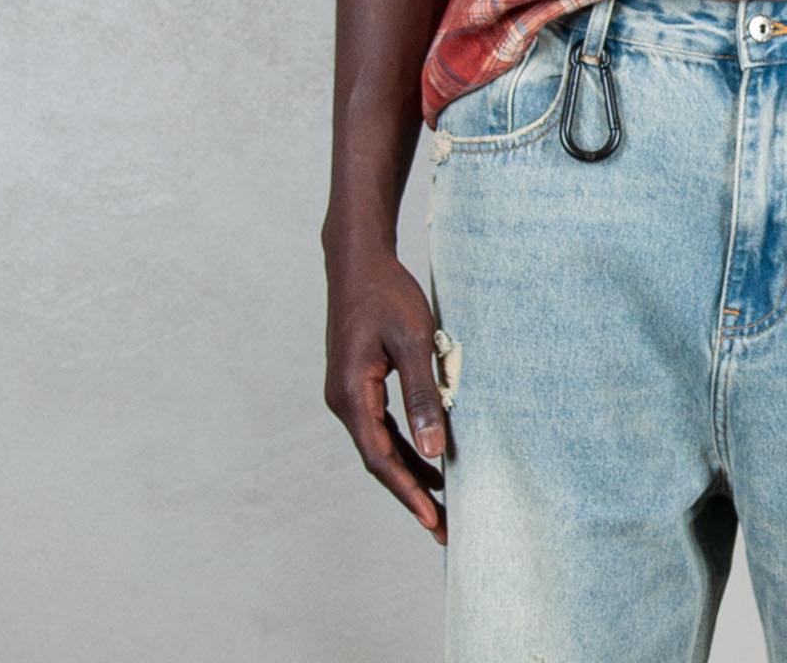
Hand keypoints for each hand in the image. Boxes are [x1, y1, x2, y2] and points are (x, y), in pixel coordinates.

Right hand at [323, 248, 449, 543]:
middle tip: (443, 527)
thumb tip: (434, 448)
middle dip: (411, 494)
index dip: (408, 493)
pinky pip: (380, 425)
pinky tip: (427, 455)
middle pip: (379, 460)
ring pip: (380, 445)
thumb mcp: (412, 341)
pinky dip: (403, 444)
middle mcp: (343, 401)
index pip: (381, 458)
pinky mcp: (357, 384)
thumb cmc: (387, 294)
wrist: (358, 260)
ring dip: (408, 472)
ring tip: (441, 502)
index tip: (433, 521)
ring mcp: (347, 393)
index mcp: (351, 395)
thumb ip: (422, 394)